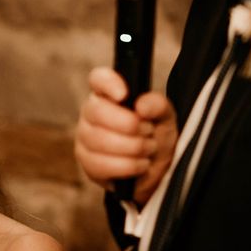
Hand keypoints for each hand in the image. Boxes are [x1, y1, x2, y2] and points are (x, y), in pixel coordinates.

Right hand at [74, 67, 177, 205]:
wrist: (158, 171)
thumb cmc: (155, 137)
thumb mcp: (165, 118)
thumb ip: (158, 105)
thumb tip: (141, 106)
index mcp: (109, 94)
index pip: (98, 79)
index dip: (108, 83)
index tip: (124, 95)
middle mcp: (91, 112)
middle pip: (96, 111)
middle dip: (129, 124)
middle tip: (148, 130)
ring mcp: (85, 138)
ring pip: (99, 139)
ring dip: (133, 147)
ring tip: (148, 148)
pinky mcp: (87, 163)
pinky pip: (101, 164)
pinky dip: (128, 166)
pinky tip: (139, 164)